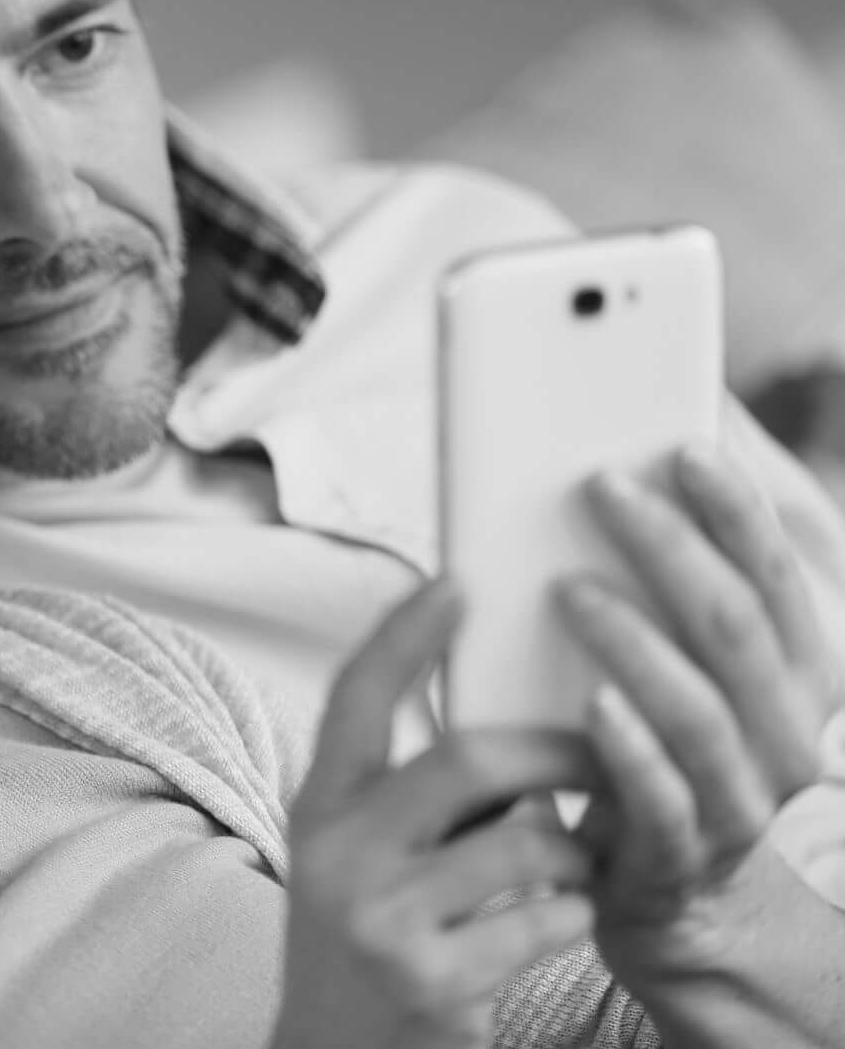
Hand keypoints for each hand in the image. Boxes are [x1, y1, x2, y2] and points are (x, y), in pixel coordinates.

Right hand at [273, 581, 598, 1048]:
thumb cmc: (366, 935)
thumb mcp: (356, 854)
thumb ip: (409, 794)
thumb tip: (507, 719)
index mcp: (319, 808)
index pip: (355, 698)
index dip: (405, 635)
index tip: (456, 582)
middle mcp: (340, 855)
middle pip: (469, 759)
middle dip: (555, 750)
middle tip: (598, 752)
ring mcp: (385, 920)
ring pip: (528, 841)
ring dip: (574, 846)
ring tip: (572, 857)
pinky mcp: (435, 981)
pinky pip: (546, 919)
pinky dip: (572, 912)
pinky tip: (556, 918)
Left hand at [557, 446, 838, 979]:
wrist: (693, 923)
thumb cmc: (681, 775)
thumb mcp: (701, 687)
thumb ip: (680, 607)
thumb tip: (635, 478)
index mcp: (799, 686)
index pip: (783, 583)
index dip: (740, 512)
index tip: (686, 445)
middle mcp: (785, 741)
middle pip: (740, 629)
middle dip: (672, 548)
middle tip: (600, 486)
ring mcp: (739, 806)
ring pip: (703, 713)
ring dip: (636, 642)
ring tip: (569, 588)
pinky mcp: (680, 863)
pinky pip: (663, 804)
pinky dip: (632, 751)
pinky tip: (592, 706)